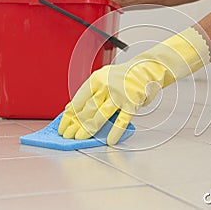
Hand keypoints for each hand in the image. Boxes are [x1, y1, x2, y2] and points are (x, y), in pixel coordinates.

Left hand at [58, 27, 210, 144]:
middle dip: (75, 125)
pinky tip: (109, 140)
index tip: (63, 126)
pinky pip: (121, 121)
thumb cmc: (123, 76)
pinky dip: (115, 132)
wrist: (147, 69)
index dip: (68, 116)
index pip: (78, 100)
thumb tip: (71, 108)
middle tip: (69, 135)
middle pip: (86, 109)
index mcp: (96, 79)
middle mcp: (106, 86)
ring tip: (81, 138)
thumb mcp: (103, 78)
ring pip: (100, 115)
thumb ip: (89, 93)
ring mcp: (120, 95)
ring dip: (88, 129)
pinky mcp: (132, 104)